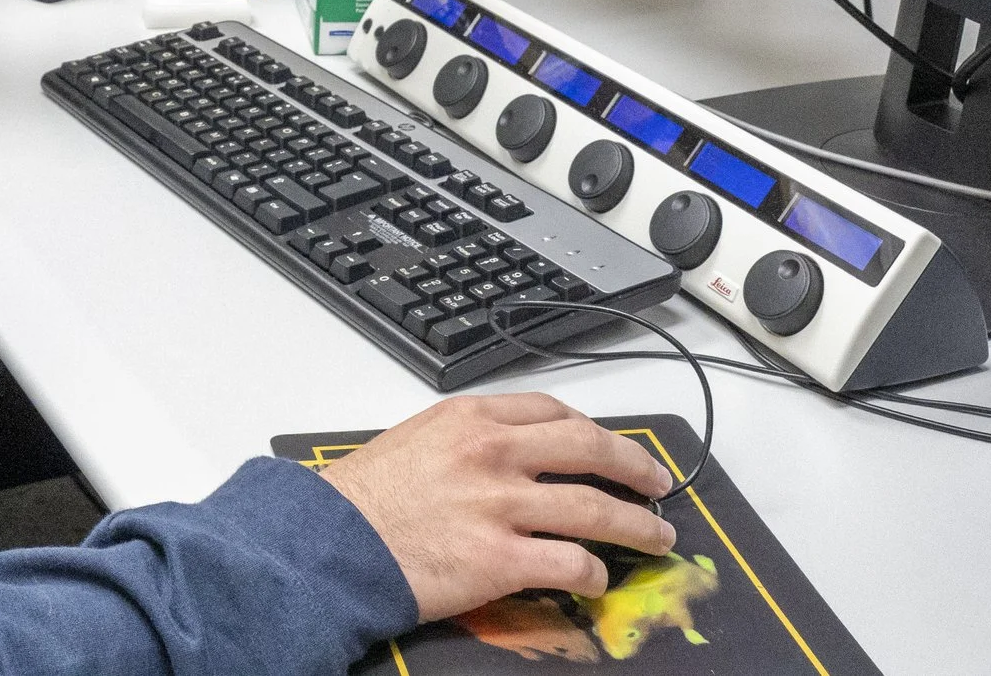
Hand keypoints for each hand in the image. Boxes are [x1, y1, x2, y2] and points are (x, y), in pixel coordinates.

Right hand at [317, 393, 678, 620]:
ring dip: (639, 526)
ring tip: (657, 537)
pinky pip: (573, 564)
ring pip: (598, 510)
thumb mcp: (417, 437)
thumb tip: (519, 454)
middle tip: (658, 484)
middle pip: (591, 450)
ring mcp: (501, 507)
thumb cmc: (366, 494)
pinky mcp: (502, 560)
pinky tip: (598, 578)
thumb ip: (470, 438)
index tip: (611, 447)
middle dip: (636, 467)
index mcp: (471, 418)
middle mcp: (493, 454)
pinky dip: (595, 573)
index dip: (595, 430)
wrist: (332, 542)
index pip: (554, 411)